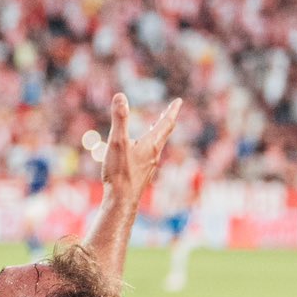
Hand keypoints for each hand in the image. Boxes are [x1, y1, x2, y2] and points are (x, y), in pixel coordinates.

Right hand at [101, 90, 181, 205]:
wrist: (122, 200)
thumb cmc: (120, 172)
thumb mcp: (117, 141)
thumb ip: (119, 119)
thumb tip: (120, 96)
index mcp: (151, 144)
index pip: (165, 123)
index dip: (171, 111)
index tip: (178, 101)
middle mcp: (154, 154)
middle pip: (164, 133)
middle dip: (166, 120)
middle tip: (170, 111)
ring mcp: (149, 165)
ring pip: (157, 145)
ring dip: (158, 133)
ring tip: (155, 127)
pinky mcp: (143, 173)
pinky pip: (149, 155)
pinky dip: (149, 145)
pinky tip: (140, 150)